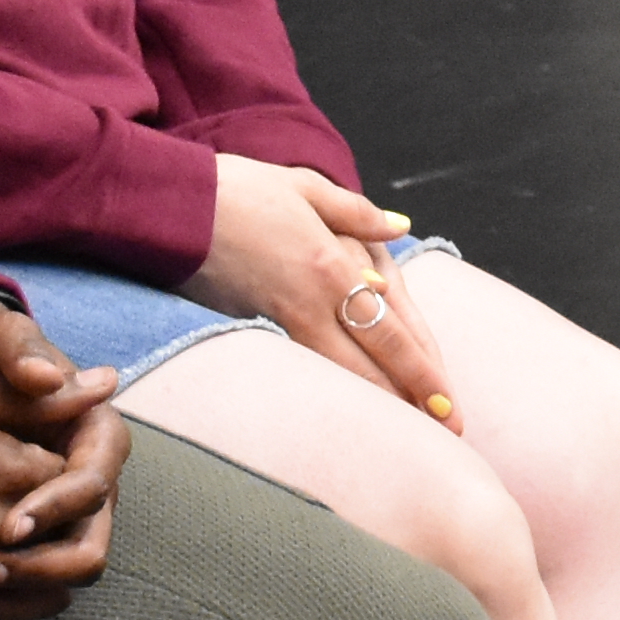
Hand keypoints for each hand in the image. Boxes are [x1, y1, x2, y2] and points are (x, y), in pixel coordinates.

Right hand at [0, 306, 125, 619]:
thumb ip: (38, 396)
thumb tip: (107, 383)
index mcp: (12, 472)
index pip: (84, 487)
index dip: (73, 477)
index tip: (49, 466)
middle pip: (69, 546)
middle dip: (63, 529)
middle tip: (37, 511)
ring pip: (37, 593)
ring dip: (37, 572)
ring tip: (14, 546)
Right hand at [196, 154, 455, 424]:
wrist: (170, 206)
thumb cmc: (238, 189)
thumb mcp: (305, 187)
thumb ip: (356, 211)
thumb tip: (400, 227)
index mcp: (333, 265)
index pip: (391, 332)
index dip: (423, 373)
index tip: (449, 405)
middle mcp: (311, 301)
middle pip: (370, 366)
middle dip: (409, 403)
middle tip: (442, 433)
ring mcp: (277, 320)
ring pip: (335, 375)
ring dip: (372, 406)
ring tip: (402, 433)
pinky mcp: (247, 328)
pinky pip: (297, 368)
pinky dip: (326, 392)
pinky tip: (340, 409)